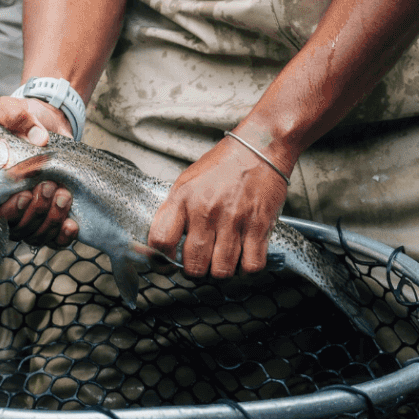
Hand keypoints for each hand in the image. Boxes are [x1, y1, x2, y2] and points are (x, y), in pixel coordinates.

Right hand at [0, 94, 76, 245]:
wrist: (48, 123)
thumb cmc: (24, 120)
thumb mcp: (12, 109)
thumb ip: (13, 115)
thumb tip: (38, 137)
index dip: (12, 211)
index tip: (25, 193)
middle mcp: (13, 206)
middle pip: (20, 229)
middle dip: (37, 211)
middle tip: (48, 185)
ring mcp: (35, 214)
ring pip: (39, 235)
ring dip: (52, 219)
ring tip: (63, 194)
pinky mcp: (55, 216)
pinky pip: (57, 240)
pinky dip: (64, 235)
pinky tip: (72, 223)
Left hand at [145, 138, 287, 280]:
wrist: (259, 148)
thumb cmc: (222, 167)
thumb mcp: (187, 182)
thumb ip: (173, 212)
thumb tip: (160, 244)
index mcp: (183, 198)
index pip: (161, 240)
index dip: (162, 259)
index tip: (169, 263)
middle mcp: (206, 210)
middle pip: (194, 265)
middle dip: (196, 270)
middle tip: (201, 262)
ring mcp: (233, 219)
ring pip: (222, 271)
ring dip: (221, 271)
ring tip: (222, 259)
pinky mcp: (259, 225)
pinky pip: (251, 265)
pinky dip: (247, 268)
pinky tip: (244, 256)